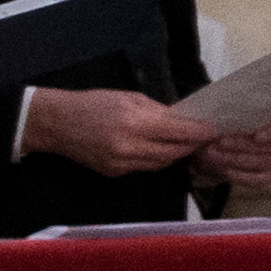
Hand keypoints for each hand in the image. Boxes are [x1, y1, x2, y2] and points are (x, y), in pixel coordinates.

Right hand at [20, 84, 228, 175]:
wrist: (56, 123)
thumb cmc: (92, 103)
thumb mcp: (128, 97)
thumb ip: (157, 111)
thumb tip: (182, 120)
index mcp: (134, 123)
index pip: (178, 133)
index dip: (199, 133)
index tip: (213, 130)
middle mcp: (130, 147)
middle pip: (173, 152)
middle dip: (191, 145)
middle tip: (204, 138)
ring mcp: (122, 164)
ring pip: (161, 163)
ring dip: (175, 154)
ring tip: (185, 143)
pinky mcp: (115, 173)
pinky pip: (145, 167)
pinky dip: (156, 159)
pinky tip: (159, 149)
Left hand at [201, 124, 270, 185]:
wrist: (217, 146)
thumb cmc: (226, 124)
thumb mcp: (229, 116)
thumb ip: (233, 117)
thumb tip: (221, 121)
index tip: (257, 137)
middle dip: (244, 145)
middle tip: (221, 142)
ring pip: (265, 162)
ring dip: (237, 158)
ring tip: (214, 153)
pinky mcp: (269, 176)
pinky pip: (260, 180)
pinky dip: (242, 176)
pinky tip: (226, 171)